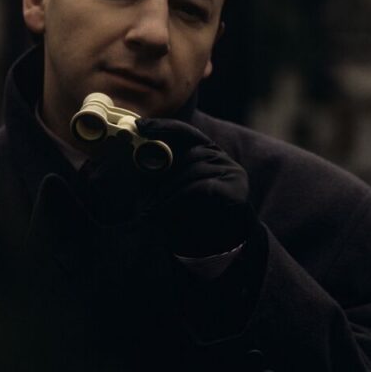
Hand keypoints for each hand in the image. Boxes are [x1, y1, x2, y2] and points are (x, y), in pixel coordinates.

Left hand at [134, 118, 250, 256]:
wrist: (218, 245)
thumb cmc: (191, 214)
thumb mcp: (169, 190)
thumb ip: (158, 174)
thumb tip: (134, 155)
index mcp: (205, 152)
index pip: (185, 132)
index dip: (163, 126)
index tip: (140, 126)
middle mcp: (221, 158)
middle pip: (189, 153)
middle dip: (162, 174)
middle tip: (142, 197)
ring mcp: (232, 172)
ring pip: (193, 170)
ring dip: (168, 192)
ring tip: (150, 211)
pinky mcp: (236, 190)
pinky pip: (202, 187)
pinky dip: (180, 199)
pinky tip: (166, 211)